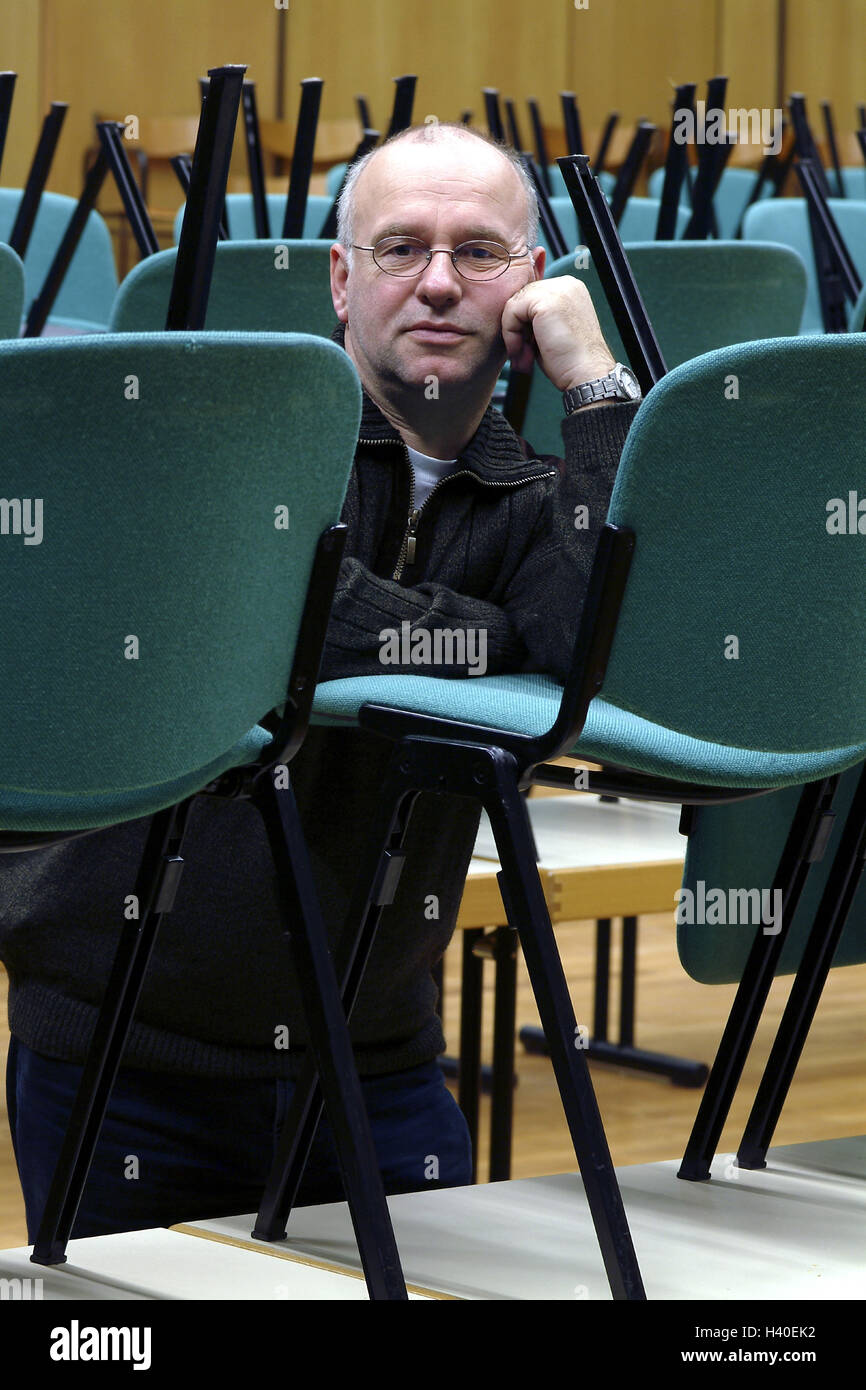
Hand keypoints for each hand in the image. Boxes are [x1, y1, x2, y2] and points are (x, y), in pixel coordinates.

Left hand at [500, 277, 615, 390]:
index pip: (532, 296)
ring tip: (524, 356)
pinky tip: (523, 351)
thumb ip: (536, 317)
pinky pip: (512, 311)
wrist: (587, 374)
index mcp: (570, 289)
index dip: (523, 322)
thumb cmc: (571, 360)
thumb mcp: (552, 330)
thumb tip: (512, 317)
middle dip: (517, 327)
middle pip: (522, 297)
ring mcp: (556, 289)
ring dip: (512, 333)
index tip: (527, 346)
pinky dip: (511, 334)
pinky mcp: (545, 302)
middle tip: (523, 354)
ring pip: (514, 303)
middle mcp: (566, 283)